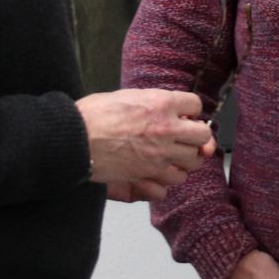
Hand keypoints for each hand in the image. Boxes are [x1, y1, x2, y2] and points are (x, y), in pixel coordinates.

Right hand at [77, 88, 211, 199]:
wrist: (75, 138)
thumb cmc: (93, 115)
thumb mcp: (126, 96)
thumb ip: (151, 101)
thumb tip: (164, 106)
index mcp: (161, 103)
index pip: (196, 104)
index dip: (190, 110)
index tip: (185, 114)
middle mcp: (166, 128)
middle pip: (203, 136)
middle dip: (196, 136)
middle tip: (185, 137)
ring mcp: (160, 154)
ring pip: (193, 161)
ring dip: (185, 159)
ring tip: (174, 156)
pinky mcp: (148, 174)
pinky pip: (173, 182)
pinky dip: (168, 179)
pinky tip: (160, 172)